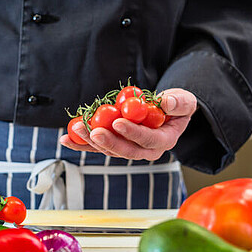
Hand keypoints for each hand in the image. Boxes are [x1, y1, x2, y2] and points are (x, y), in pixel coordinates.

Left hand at [60, 88, 196, 159]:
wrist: (166, 112)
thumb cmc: (176, 107)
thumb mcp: (185, 101)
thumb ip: (179, 103)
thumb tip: (166, 102)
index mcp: (163, 141)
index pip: (147, 140)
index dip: (132, 133)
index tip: (118, 122)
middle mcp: (144, 150)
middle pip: (124, 150)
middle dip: (107, 141)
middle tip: (93, 130)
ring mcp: (127, 148)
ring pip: (108, 149)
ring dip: (90, 140)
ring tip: (76, 129)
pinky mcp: (113, 144)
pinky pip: (96, 146)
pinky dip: (80, 143)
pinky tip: (66, 140)